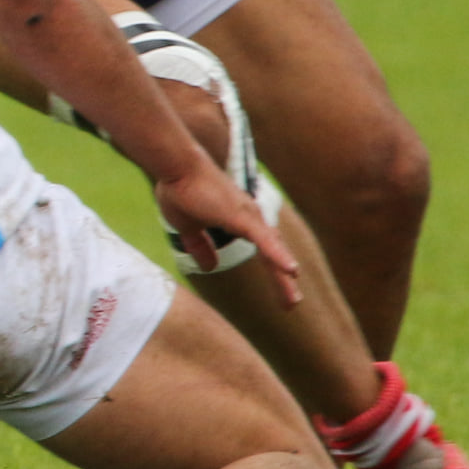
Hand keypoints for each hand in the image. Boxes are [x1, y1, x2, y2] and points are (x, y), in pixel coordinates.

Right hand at [153, 162, 300, 308]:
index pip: (262, 248)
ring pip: (272, 251)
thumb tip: (208, 267)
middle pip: (272, 253)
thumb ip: (199, 245)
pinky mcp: (242, 216)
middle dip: (282, 279)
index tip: (283, 290)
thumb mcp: (188, 226)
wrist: (175, 166)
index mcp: (239, 220)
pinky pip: (265, 241)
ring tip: (293, 298)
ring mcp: (248, 216)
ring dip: (282, 276)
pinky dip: (279, 256)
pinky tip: (291, 272)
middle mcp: (250, 217)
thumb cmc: (179, 189)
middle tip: (292, 303)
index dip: (272, 268)